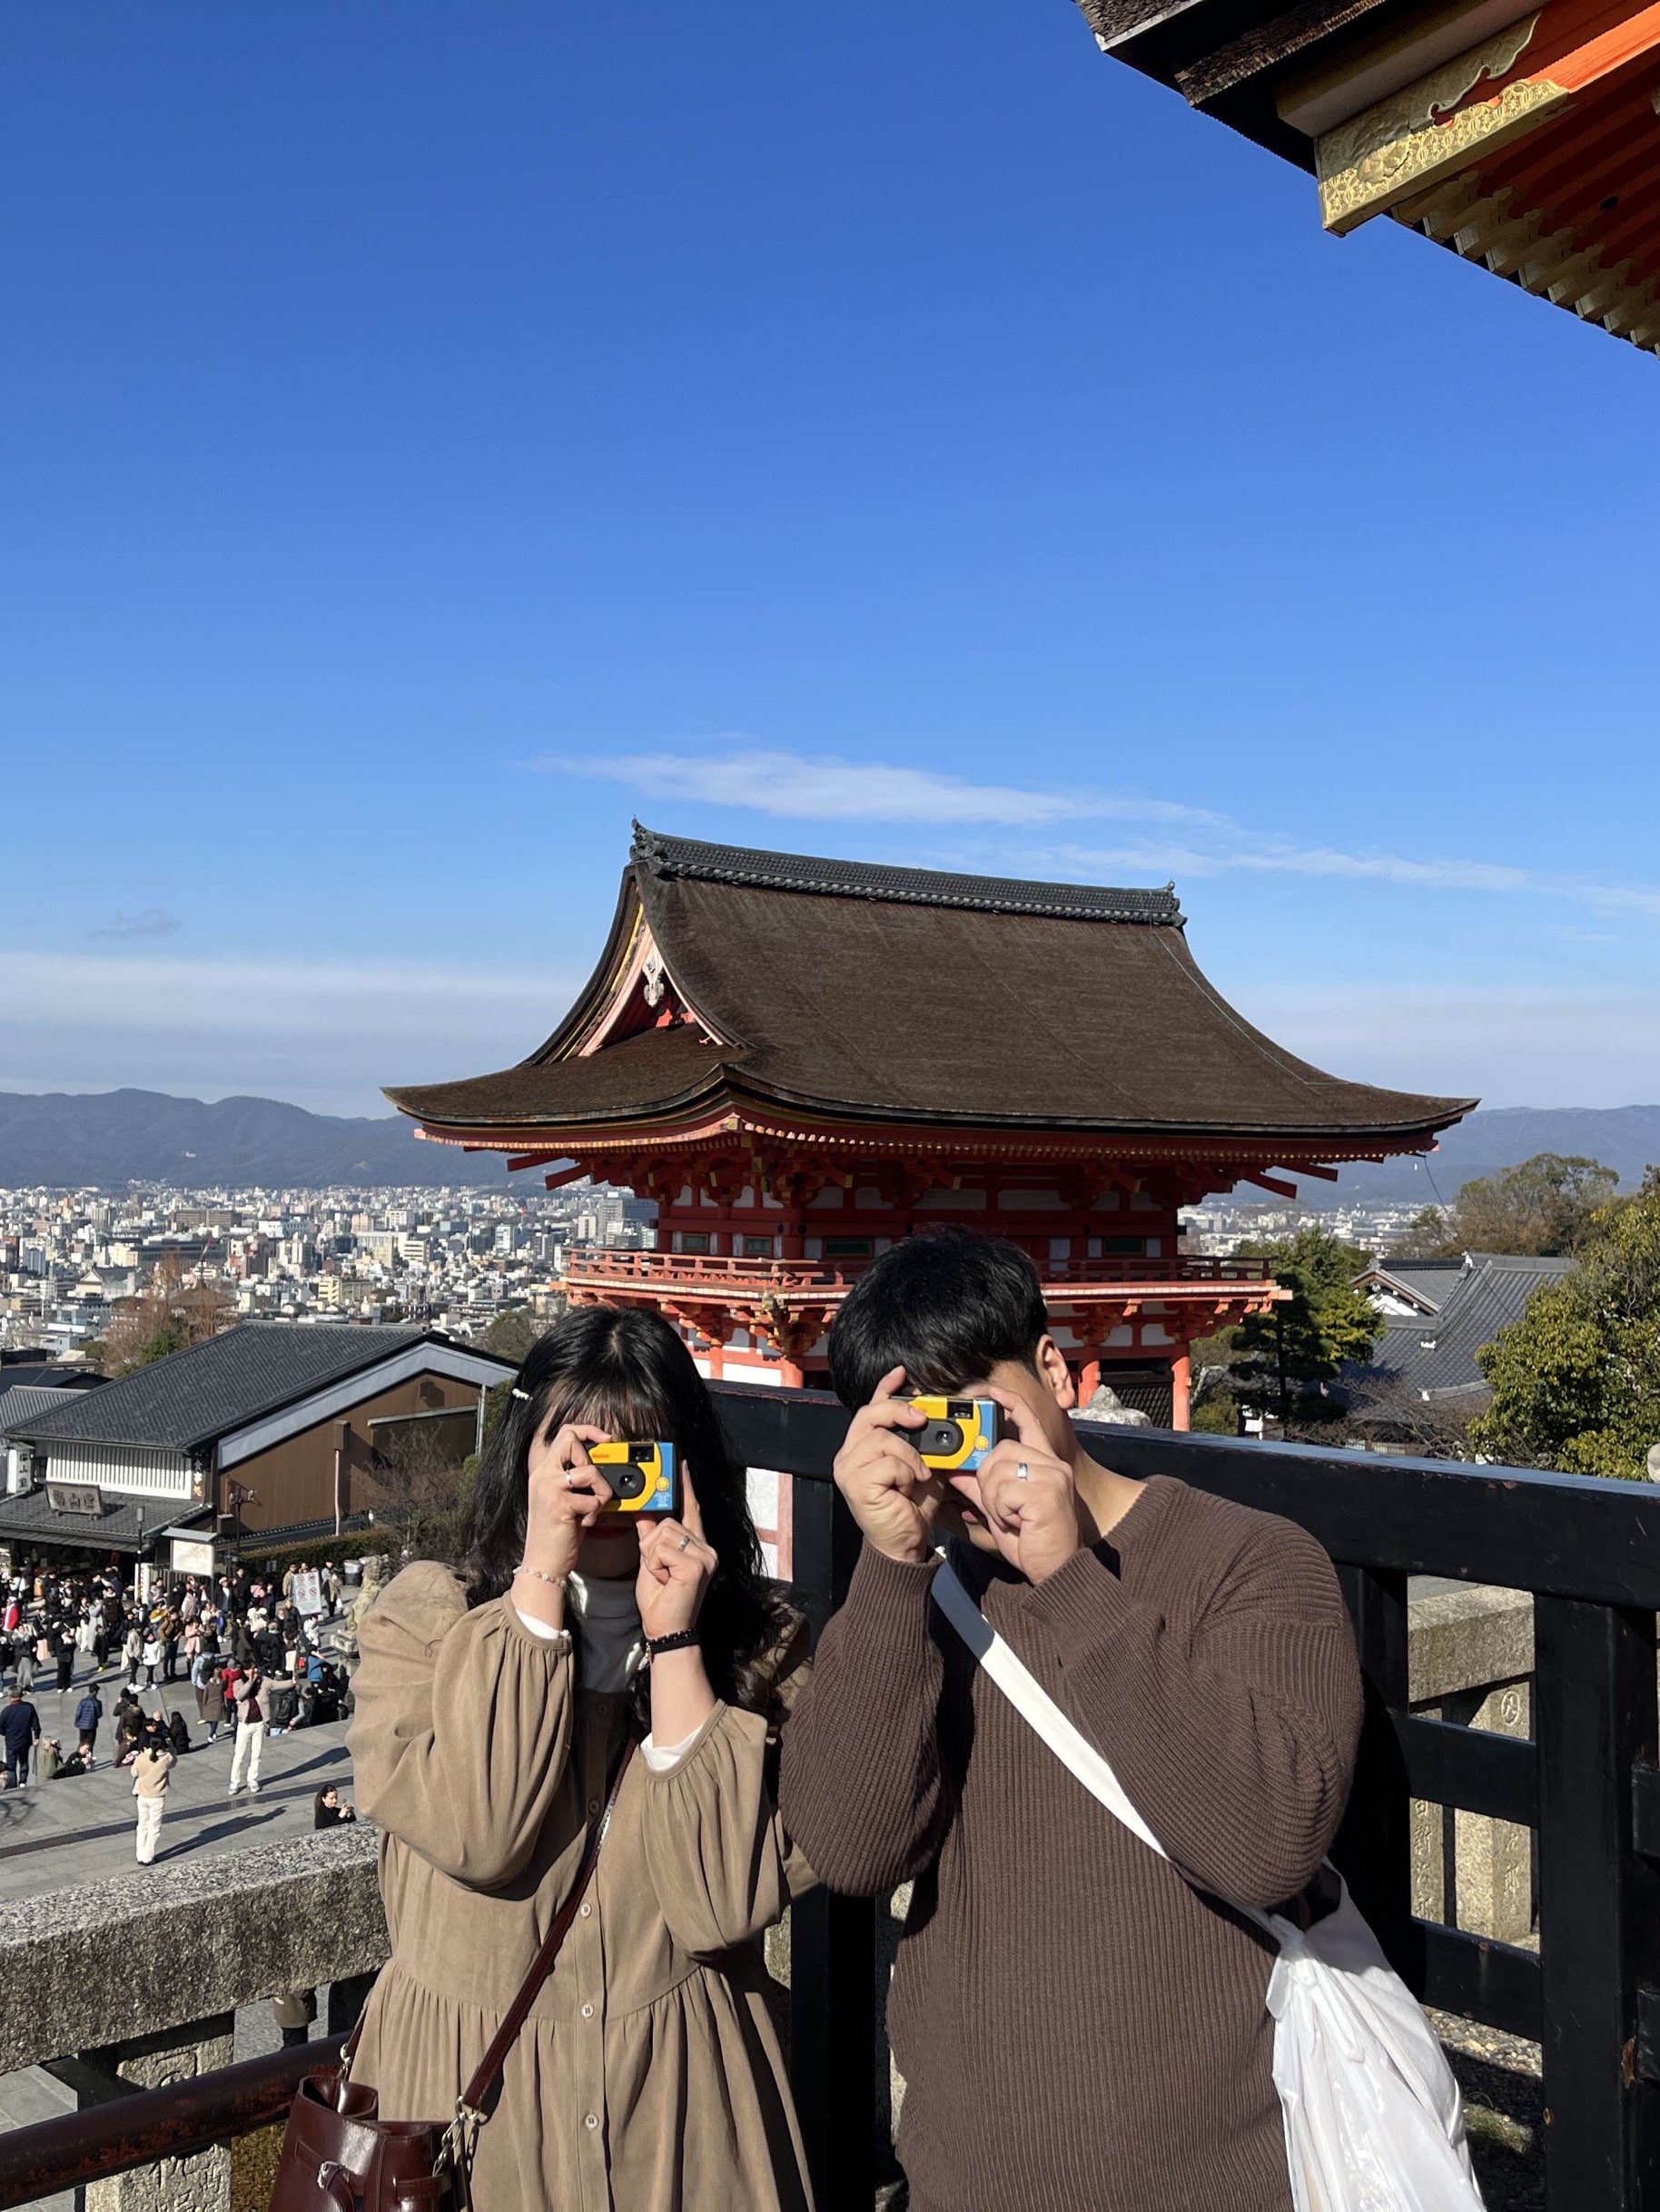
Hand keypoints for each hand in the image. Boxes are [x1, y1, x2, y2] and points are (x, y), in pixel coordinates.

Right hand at [524, 1422, 614, 1579]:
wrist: (543, 1563)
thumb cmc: (556, 1535)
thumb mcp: (562, 1500)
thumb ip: (575, 1481)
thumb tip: (603, 1467)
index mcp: (544, 1473)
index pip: (565, 1434)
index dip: (588, 1431)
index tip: (605, 1439)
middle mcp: (543, 1476)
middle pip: (571, 1440)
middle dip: (592, 1459)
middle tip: (594, 1483)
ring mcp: (549, 1489)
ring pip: (590, 1471)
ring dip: (601, 1492)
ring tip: (592, 1509)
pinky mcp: (559, 1505)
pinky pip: (593, 1499)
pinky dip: (595, 1513)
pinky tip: (584, 1522)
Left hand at [636, 1473, 718, 1641]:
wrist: (665, 1629)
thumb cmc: (660, 1599)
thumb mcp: (651, 1561)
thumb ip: (651, 1536)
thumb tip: (644, 1510)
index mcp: (697, 1545)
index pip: (691, 1508)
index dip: (685, 1485)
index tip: (679, 1464)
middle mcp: (706, 1547)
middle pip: (667, 1521)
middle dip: (651, 1544)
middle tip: (659, 1570)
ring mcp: (705, 1556)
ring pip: (661, 1534)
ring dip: (651, 1557)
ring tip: (663, 1576)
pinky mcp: (697, 1565)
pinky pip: (661, 1549)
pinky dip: (655, 1565)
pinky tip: (666, 1580)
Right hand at [832, 1367, 946, 1565]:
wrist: (904, 1544)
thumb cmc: (911, 1507)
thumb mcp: (921, 1466)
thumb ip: (922, 1443)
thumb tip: (937, 1418)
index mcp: (862, 1448)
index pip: (870, 1408)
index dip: (885, 1388)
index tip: (902, 1373)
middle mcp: (848, 1455)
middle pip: (870, 1414)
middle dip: (900, 1410)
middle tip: (922, 1418)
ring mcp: (848, 1469)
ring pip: (882, 1438)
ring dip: (909, 1455)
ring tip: (917, 1475)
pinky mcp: (855, 1484)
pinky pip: (888, 1462)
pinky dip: (906, 1473)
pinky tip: (906, 1488)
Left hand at [953, 1387, 1081, 1584]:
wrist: (1058, 1571)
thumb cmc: (1034, 1541)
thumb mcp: (1001, 1510)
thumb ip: (982, 1486)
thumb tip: (957, 1469)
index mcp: (1045, 1464)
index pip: (1027, 1419)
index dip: (1005, 1401)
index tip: (986, 1391)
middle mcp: (1052, 1465)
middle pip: (999, 1449)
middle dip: (987, 1479)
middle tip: (1002, 1507)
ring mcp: (1052, 1477)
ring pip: (996, 1470)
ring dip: (993, 1499)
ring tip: (1012, 1517)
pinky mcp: (1046, 1492)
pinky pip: (1002, 1490)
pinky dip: (1000, 1510)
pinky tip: (1017, 1523)